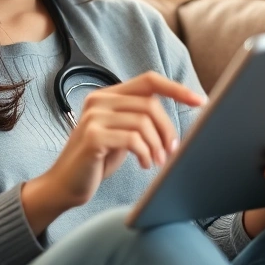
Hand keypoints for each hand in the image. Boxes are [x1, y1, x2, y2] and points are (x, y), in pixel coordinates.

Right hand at [21, 72, 204, 233]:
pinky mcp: (93, 136)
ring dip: (158, 145)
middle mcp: (99, 100)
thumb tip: (174, 124)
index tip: (200, 101)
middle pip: (150, 104)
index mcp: (108, 95)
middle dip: (167, 130)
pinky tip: (145, 164)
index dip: (176, 89)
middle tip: (171, 151)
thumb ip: (139, 121)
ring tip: (157, 161)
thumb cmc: (97, 160)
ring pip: (144, 122)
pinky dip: (146, 153)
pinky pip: (133, 138)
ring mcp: (94, 117)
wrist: (65, 184)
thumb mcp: (122, 134)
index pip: (149, 80)